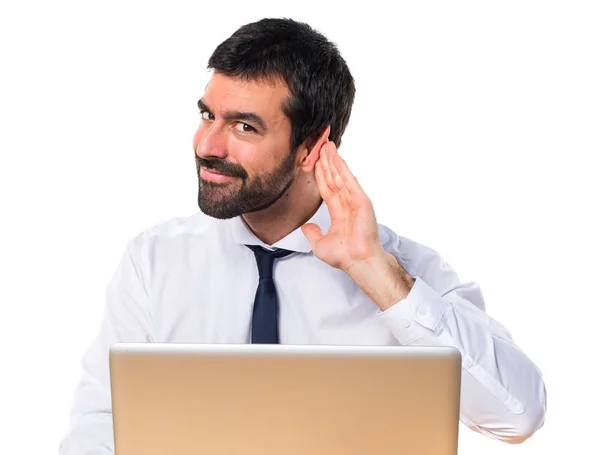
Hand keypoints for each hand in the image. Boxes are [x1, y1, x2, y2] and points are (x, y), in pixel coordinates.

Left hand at [301, 140, 383, 271]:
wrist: (357, 261)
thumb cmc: (344, 256)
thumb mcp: (320, 244)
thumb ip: (313, 233)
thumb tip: (306, 227)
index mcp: (338, 213)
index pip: (327, 188)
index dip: (320, 174)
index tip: (315, 161)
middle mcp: (347, 204)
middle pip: (334, 178)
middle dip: (327, 162)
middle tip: (321, 146)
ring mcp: (355, 201)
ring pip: (341, 176)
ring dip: (334, 161)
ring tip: (327, 146)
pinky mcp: (361, 200)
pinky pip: (349, 181)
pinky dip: (343, 169)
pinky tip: (336, 158)